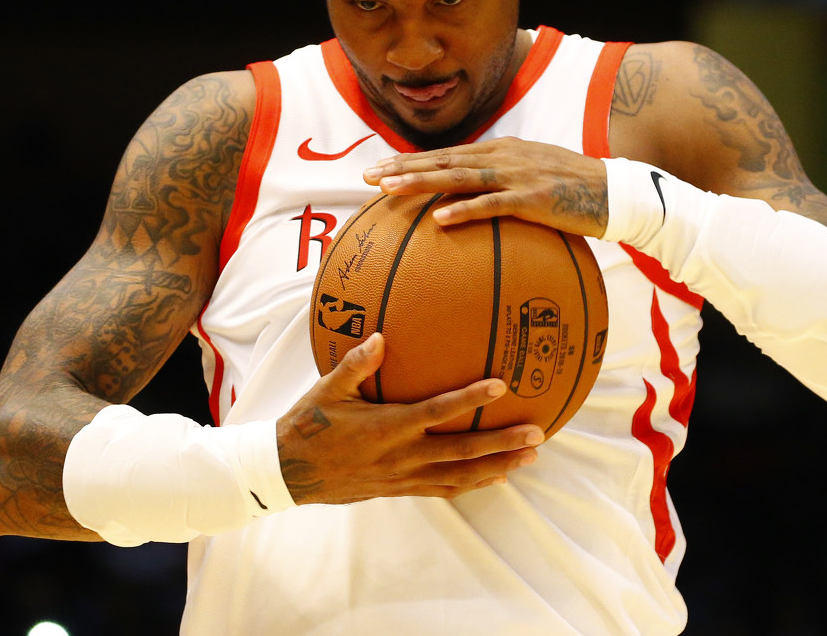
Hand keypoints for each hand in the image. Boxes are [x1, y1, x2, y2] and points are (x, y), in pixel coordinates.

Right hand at [276, 333, 543, 503]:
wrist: (289, 473)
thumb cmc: (308, 424)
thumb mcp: (328, 389)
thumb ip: (357, 363)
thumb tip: (382, 335)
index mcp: (387, 426)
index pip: (438, 411)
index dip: (470, 399)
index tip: (501, 386)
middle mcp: (401, 456)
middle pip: (462, 452)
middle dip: (502, 444)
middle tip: (537, 434)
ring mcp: (403, 477)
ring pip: (460, 477)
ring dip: (497, 468)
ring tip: (529, 459)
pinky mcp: (400, 490)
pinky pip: (443, 490)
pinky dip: (472, 484)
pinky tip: (495, 478)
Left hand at [363, 136, 608, 236]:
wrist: (616, 192)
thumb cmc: (573, 190)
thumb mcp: (532, 177)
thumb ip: (500, 182)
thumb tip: (467, 201)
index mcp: (501, 150)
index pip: (447, 154)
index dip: (410, 160)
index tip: (378, 169)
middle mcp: (504, 156)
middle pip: (444, 160)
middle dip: (403, 168)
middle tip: (368, 178)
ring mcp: (519, 176)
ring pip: (461, 177)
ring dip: (423, 182)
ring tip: (391, 190)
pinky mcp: (535, 200)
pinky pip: (494, 205)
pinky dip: (466, 211)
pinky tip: (441, 220)